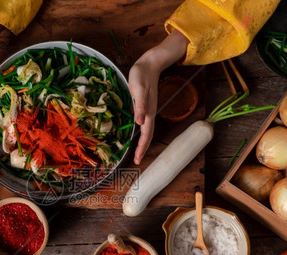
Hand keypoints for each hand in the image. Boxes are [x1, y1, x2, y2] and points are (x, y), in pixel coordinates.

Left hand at [128, 30, 189, 164]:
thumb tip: (140, 123)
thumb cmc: (142, 75)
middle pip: (147, 135)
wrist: (150, 62)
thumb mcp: (138, 89)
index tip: (137, 160)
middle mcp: (149, 113)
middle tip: (137, 160)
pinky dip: (140, 132)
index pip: (146, 135)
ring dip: (142, 142)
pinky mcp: (144, 105)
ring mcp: (148, 110)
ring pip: (146, 130)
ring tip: (136, 151)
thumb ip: (140, 106)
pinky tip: (135, 133)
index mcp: (148, 112)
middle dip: (142, 149)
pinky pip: (143, 123)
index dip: (142, 148)